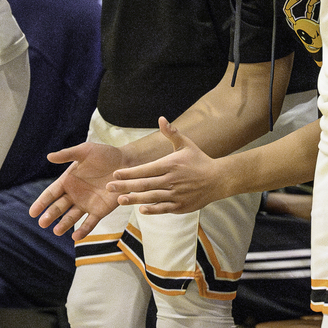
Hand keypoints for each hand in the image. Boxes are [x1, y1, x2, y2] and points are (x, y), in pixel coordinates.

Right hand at [28, 142, 126, 237]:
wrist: (126, 163)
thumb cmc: (104, 154)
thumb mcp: (85, 150)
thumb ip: (67, 155)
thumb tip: (49, 157)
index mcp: (68, 181)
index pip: (51, 193)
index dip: (42, 203)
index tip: (33, 212)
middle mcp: (75, 194)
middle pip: (59, 207)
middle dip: (50, 215)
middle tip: (42, 223)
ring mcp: (86, 204)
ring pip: (71, 217)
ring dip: (64, 224)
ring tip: (56, 231)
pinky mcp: (99, 211)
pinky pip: (89, 222)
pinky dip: (83, 230)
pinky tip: (76, 237)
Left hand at [107, 119, 225, 214]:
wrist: (218, 179)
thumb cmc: (199, 160)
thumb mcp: (186, 144)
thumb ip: (171, 133)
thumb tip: (161, 118)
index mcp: (170, 164)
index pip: (146, 169)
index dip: (129, 172)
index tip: (115, 174)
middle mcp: (172, 180)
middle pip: (144, 184)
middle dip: (125, 186)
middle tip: (109, 187)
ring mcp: (176, 194)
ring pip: (152, 197)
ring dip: (134, 199)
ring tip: (120, 200)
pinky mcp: (181, 206)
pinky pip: (164, 208)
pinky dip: (153, 209)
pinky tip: (141, 209)